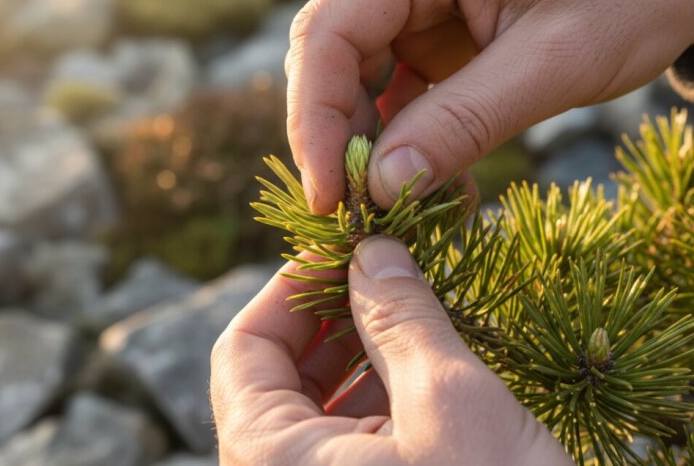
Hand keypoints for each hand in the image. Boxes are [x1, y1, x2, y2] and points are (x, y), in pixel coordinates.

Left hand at [210, 236, 570, 464]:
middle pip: (277, 375)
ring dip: (361, 349)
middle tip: (387, 271)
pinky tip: (427, 363)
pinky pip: (352, 438)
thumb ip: (402, 319)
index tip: (346, 249)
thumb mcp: (451, 404)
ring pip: (319, 405)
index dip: (290, 288)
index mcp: (269, 461)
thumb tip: (372, 252)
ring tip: (414, 310)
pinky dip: (382, 392)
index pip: (242, 349)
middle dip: (332, 315)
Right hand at [286, 0, 693, 212]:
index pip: (332, 31)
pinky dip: (411, 146)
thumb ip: (464, 120)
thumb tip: (383, 189)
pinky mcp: (439, 41)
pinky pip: (402, 96)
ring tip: (396, 211)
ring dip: (373, 150)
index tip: (331, 194)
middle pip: (334, 58)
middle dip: (338, 139)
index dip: (315, 115)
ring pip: (361, 83)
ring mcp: (421, 8)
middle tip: (354, 213)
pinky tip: (432, 190)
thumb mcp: (554, 58)